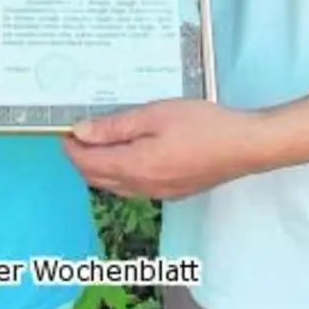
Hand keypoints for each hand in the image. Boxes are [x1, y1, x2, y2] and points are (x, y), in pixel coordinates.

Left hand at [61, 99, 266, 199]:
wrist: (244, 146)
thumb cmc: (201, 125)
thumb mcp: (154, 115)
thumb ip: (114, 126)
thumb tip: (79, 132)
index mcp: (133, 167)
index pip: (87, 164)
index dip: (71, 148)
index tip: (64, 128)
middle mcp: (141, 187)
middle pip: (97, 179)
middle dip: (82, 159)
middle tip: (78, 133)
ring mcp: (158, 193)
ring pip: (115, 186)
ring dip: (101, 167)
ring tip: (101, 140)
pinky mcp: (173, 192)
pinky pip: (134, 187)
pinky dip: (121, 173)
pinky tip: (130, 154)